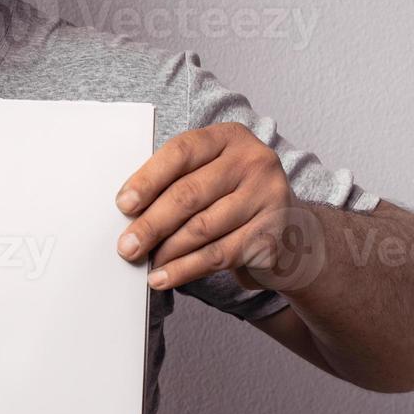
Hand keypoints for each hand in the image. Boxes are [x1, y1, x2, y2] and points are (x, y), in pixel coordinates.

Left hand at [114, 122, 313, 291]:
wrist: (290, 232)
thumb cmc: (234, 199)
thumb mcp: (209, 175)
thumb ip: (176, 181)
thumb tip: (129, 211)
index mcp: (230, 137)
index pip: (181, 152)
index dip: (148, 179)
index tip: (123, 204)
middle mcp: (254, 161)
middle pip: (189, 193)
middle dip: (151, 223)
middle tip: (126, 245)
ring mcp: (268, 197)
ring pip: (202, 228)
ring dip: (167, 250)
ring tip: (145, 263)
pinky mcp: (273, 234)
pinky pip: (219, 255)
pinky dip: (185, 269)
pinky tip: (164, 277)